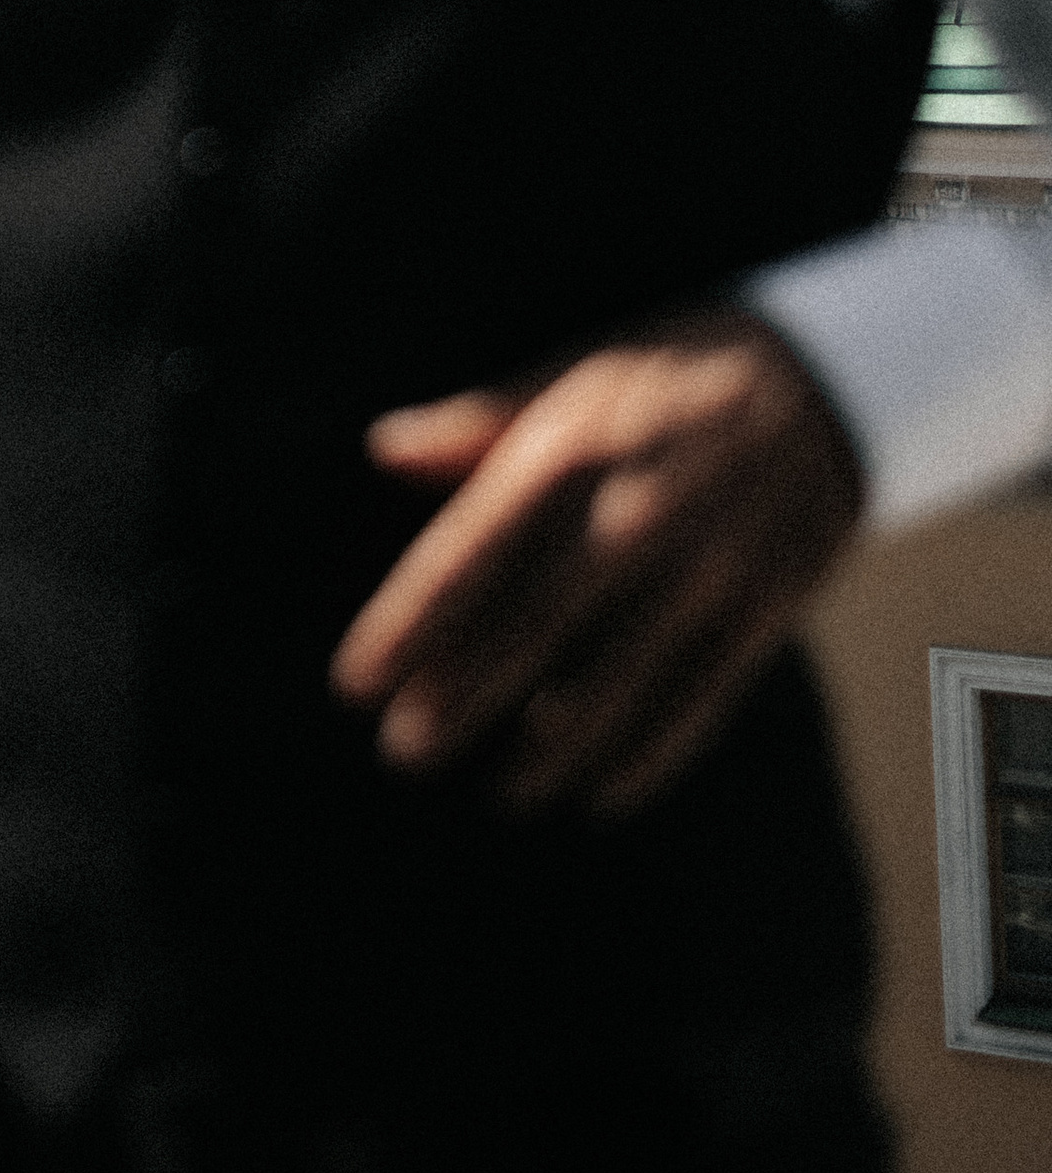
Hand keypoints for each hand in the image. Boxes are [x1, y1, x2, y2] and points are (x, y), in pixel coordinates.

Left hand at [327, 307, 862, 818]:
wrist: (819, 378)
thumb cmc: (660, 381)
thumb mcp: (569, 378)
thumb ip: (478, 426)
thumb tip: (383, 449)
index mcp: (569, 448)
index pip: (472, 549)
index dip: (410, 621)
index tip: (355, 682)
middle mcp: (633, 510)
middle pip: (535, 620)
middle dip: (465, 691)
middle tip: (406, 751)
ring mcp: (704, 564)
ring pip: (617, 673)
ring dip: (555, 741)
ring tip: (502, 791)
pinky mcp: (763, 604)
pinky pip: (700, 695)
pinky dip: (651, 750)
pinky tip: (602, 794)